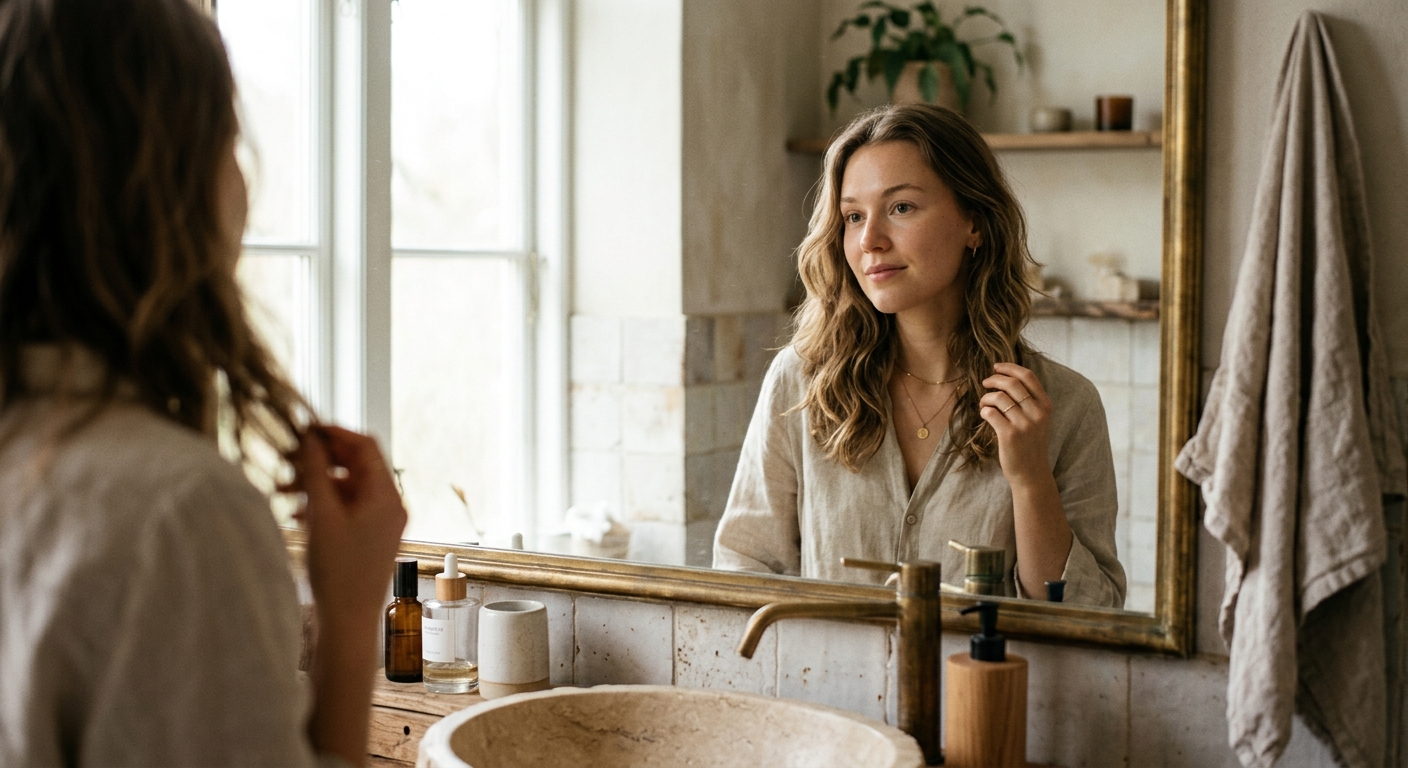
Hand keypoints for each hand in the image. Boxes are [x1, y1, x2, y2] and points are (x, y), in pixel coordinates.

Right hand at [290, 425, 406, 626]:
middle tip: (287, 461)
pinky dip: (323, 504)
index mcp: (386, 495)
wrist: (348, 621)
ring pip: (347, 487)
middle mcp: (390, 505)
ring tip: (284, 491)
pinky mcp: (370, 537)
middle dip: (319, 460)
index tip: (304, 430)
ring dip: (316, 484)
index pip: (364, 446)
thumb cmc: (338, 572)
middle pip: (355, 465)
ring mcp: (382, 522)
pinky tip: (296, 514)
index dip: (334, 433)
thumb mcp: (321, 515)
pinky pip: (347, 508)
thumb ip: (315, 472)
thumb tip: (310, 439)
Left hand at [979, 362, 1053, 491]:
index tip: (996, 367)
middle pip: (1011, 384)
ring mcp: (1024, 424)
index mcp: (1045, 406)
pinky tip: (985, 415)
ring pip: (998, 397)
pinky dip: (984, 411)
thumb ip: (1029, 400)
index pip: (1028, 376)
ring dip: (986, 397)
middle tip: (985, 383)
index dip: (1009, 368)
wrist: (1031, 473)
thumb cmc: (1030, 444)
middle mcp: (1037, 413)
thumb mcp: (1038, 420)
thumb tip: (1005, 377)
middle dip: (994, 380)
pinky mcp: (1009, 435)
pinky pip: (990, 412)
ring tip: (984, 404)